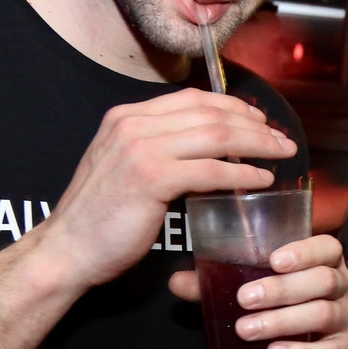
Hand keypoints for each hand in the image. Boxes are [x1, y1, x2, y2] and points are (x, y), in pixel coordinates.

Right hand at [29, 90, 295, 290]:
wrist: (66, 250)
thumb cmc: (99, 218)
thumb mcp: (123, 168)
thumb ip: (156, 150)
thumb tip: (202, 149)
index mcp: (126, 117)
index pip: (192, 99)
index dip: (232, 106)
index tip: (259, 120)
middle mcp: (132, 125)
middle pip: (210, 112)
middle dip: (253, 123)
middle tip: (281, 138)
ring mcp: (140, 149)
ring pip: (216, 136)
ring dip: (257, 144)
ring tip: (281, 155)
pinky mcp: (151, 178)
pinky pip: (210, 170)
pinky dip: (242, 174)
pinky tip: (261, 181)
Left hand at [167, 235, 347, 348]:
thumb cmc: (275, 313)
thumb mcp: (251, 294)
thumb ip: (217, 286)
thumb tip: (176, 280)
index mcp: (325, 262)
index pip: (327, 247)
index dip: (304, 251)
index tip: (272, 260)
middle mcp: (344, 286)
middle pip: (322, 280)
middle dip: (282, 289)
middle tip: (244, 299)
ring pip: (323, 314)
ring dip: (283, 321)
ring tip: (247, 329)